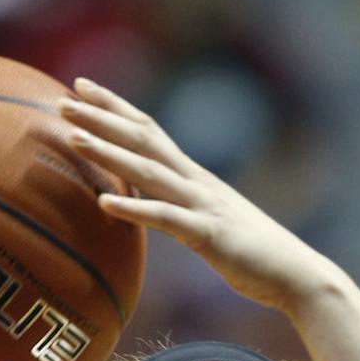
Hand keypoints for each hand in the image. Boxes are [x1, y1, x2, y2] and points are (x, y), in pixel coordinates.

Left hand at [59, 81, 333, 313]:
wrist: (297, 274)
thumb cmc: (255, 254)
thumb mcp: (212, 223)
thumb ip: (183, 208)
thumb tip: (155, 205)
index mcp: (196, 178)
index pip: (150, 131)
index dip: (115, 107)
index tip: (81, 86)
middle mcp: (197, 183)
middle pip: (143, 141)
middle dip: (102, 118)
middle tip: (62, 100)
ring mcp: (203, 207)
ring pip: (149, 172)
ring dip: (109, 153)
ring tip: (74, 137)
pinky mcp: (209, 235)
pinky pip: (166, 219)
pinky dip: (134, 210)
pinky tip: (104, 203)